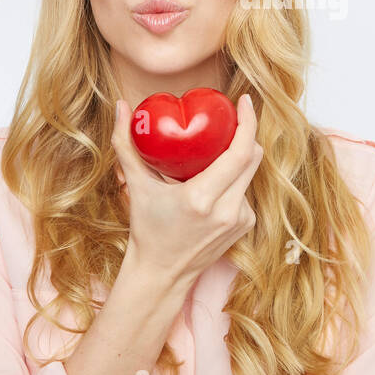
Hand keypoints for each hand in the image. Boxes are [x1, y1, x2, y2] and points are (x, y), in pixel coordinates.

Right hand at [111, 92, 262, 286]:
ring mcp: (240, 219)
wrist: (162, 273)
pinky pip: (246, 190)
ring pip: (250, 173)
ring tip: (215, 151)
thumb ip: (126, 144)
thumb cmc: (147, 229)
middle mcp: (227, 210)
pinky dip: (234, 178)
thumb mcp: (136, 186)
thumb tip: (121, 106)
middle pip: (253, 158)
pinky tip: (216, 179)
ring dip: (238, 157)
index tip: (244, 101)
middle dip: (246, 133)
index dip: (248, 123)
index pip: (239, 153)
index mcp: (202, 198)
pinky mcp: (245, 225)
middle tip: (231, 117)